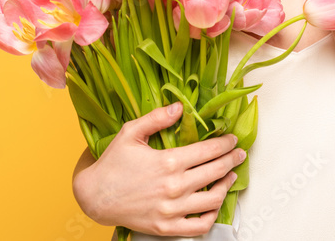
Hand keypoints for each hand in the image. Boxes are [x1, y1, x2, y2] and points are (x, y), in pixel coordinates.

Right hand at [72, 102, 244, 236]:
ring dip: (226, 185)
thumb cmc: (112, 163)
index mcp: (168, 161)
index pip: (208, 150)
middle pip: (215, 171)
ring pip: (212, 199)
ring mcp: (171, 210)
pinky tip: (214, 203)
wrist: (95, 196)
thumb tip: (180, 107)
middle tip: (239, 154)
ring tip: (230, 176)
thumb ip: (157, 118)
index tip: (232, 139)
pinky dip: (212, 215)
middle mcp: (174, 187)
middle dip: (231, 160)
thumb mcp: (130, 132)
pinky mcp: (167, 227)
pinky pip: (199, 225)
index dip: (224, 143)